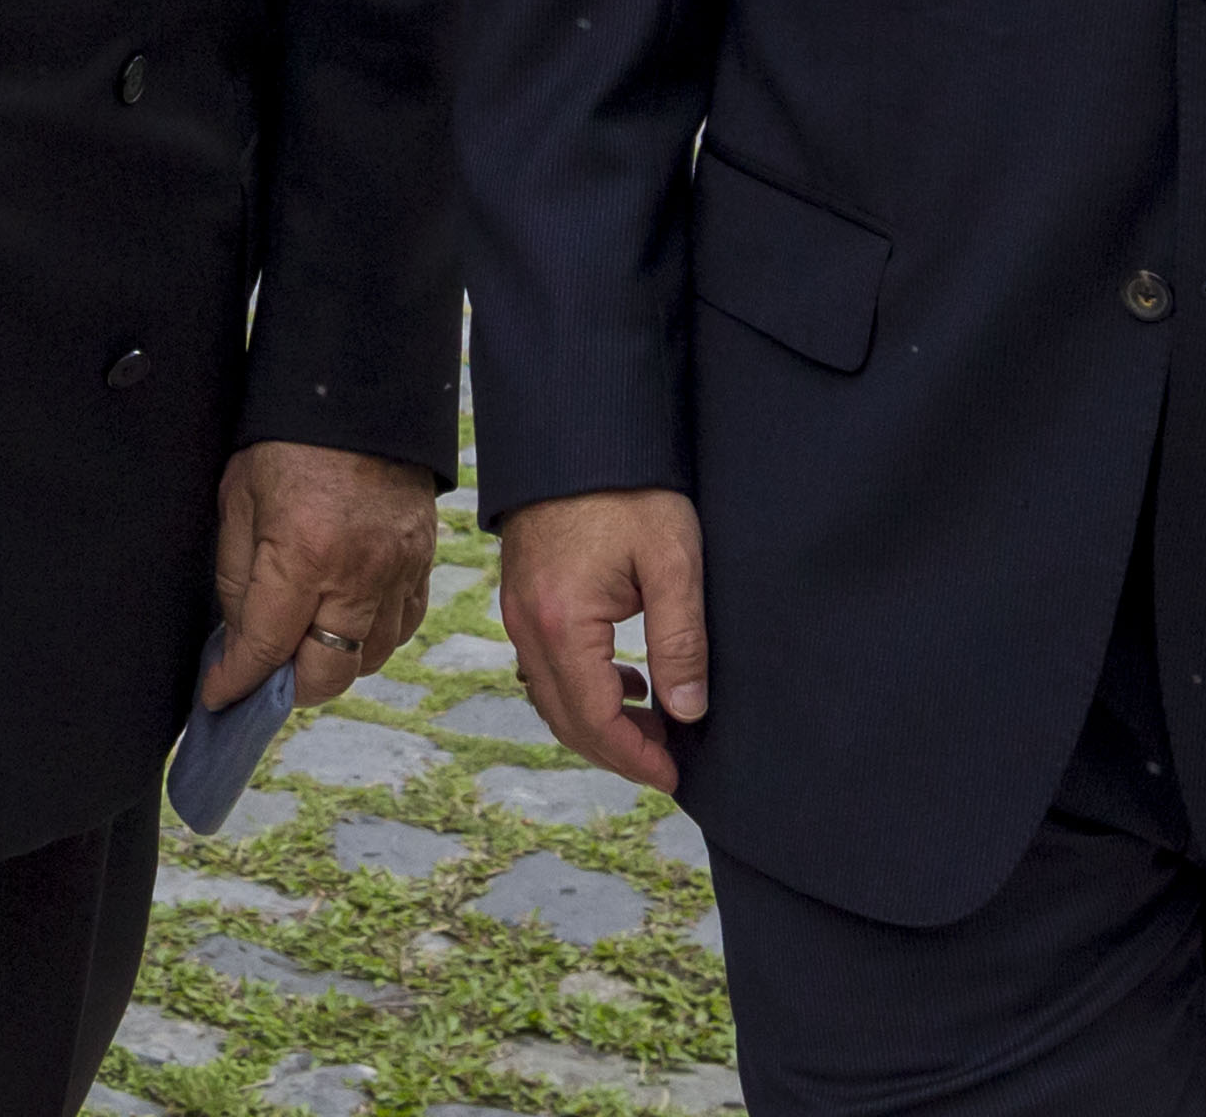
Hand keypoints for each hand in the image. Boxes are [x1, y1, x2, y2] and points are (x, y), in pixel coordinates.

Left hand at [206, 442, 435, 711]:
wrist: (359, 392)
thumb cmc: (288, 440)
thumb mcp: (239, 499)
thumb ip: (236, 580)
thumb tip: (240, 641)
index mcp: (303, 555)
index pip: (267, 649)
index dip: (237, 681)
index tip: (220, 694)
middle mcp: (358, 573)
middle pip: (327, 673)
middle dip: (289, 688)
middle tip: (264, 677)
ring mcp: (398, 570)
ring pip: (371, 658)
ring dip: (334, 664)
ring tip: (303, 647)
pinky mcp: (422, 561)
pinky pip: (404, 626)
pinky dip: (374, 638)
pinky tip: (346, 623)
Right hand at [496, 488, 707, 794]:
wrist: (580, 430)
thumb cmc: (632, 490)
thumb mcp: (672, 560)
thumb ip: (681, 640)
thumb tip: (687, 712)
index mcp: (562, 622)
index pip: (595, 719)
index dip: (635, 757)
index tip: (675, 776)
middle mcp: (528, 625)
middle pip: (566, 719)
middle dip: (617, 751)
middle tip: (669, 763)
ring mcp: (518, 611)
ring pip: (551, 697)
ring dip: (598, 724)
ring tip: (655, 727)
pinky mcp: (523, 597)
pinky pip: (545, 666)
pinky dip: (581, 690)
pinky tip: (625, 682)